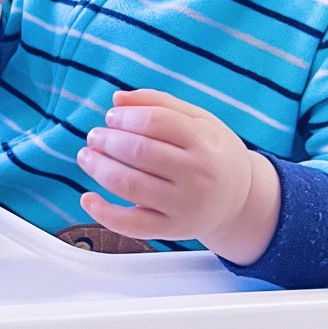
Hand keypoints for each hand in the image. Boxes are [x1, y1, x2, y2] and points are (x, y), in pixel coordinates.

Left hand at [78, 89, 279, 260]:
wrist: (240, 199)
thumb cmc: (211, 152)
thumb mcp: (198, 120)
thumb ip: (158, 103)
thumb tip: (117, 99)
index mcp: (204, 142)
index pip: (156, 122)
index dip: (127, 117)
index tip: (111, 117)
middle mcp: (197, 175)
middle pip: (140, 152)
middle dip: (108, 141)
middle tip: (94, 136)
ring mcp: (184, 205)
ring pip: (130, 185)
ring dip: (99, 168)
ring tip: (87, 156)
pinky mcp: (172, 230)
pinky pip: (132, 225)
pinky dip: (104, 213)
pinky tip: (87, 198)